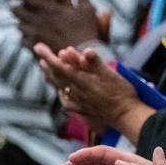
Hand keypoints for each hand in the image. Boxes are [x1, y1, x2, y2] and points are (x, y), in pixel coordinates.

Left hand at [12, 0, 110, 50]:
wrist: (82, 57)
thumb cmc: (87, 31)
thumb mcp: (86, 8)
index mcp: (49, 9)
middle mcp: (39, 21)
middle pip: (18, 10)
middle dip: (15, 6)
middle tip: (13, 5)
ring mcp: (35, 35)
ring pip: (19, 25)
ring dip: (20, 21)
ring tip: (20, 20)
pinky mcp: (35, 48)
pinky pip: (23, 40)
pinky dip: (24, 37)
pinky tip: (26, 37)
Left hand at [34, 43, 152, 138]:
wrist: (127, 117)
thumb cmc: (122, 95)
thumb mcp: (112, 75)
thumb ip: (96, 63)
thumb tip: (85, 51)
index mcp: (83, 82)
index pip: (60, 67)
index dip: (48, 57)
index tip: (38, 47)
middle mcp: (77, 93)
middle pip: (57, 77)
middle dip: (47, 62)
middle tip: (40, 51)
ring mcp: (79, 103)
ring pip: (60, 87)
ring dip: (52, 75)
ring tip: (45, 66)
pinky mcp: (83, 110)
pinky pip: (67, 100)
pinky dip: (61, 91)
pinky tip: (61, 91)